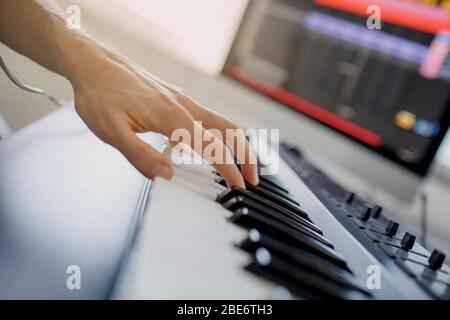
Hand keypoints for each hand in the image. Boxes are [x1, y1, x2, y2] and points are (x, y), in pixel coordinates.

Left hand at [69, 49, 258, 187]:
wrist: (94, 64)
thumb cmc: (100, 95)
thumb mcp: (113, 132)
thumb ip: (141, 156)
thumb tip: (167, 176)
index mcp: (173, 117)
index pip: (212, 147)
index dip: (229, 169)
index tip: (239, 187)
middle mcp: (184, 106)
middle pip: (229, 130)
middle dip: (247, 155)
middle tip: (253, 177)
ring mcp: (182, 100)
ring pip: (221, 122)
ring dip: (236, 144)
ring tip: (240, 165)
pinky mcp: (176, 99)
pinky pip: (205, 118)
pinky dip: (217, 135)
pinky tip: (206, 147)